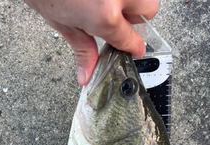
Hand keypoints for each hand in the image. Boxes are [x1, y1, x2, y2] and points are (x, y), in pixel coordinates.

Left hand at [22, 0, 158, 85]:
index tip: (135, 49)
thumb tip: (88, 73)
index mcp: (105, 15)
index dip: (134, 47)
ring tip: (109, 2)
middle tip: (120, 21)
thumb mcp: (61, 24)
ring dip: (132, 0)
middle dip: (136, 17)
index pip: (132, 39)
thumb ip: (82, 48)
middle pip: (148, 10)